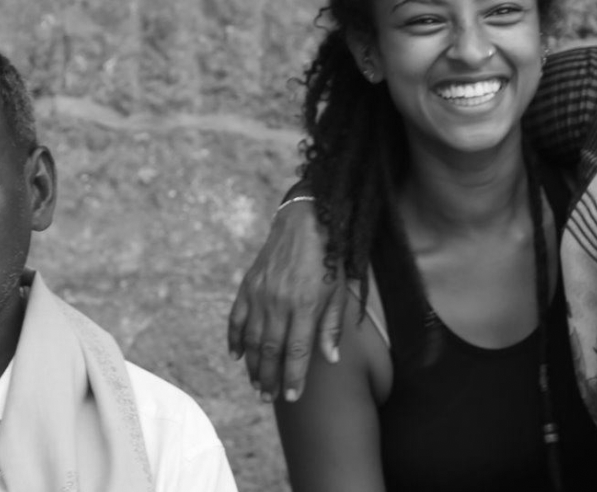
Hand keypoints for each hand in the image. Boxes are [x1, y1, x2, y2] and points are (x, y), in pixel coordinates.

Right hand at [227, 199, 346, 401]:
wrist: (305, 221)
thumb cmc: (328, 258)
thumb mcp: (339, 290)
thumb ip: (332, 326)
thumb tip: (330, 359)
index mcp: (306, 304)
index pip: (297, 351)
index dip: (293, 377)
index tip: (292, 396)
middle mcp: (280, 301)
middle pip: (271, 350)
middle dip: (270, 378)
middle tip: (269, 397)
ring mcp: (261, 293)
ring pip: (253, 339)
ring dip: (253, 365)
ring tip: (257, 384)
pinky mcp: (248, 284)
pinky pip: (236, 318)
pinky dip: (234, 338)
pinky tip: (236, 355)